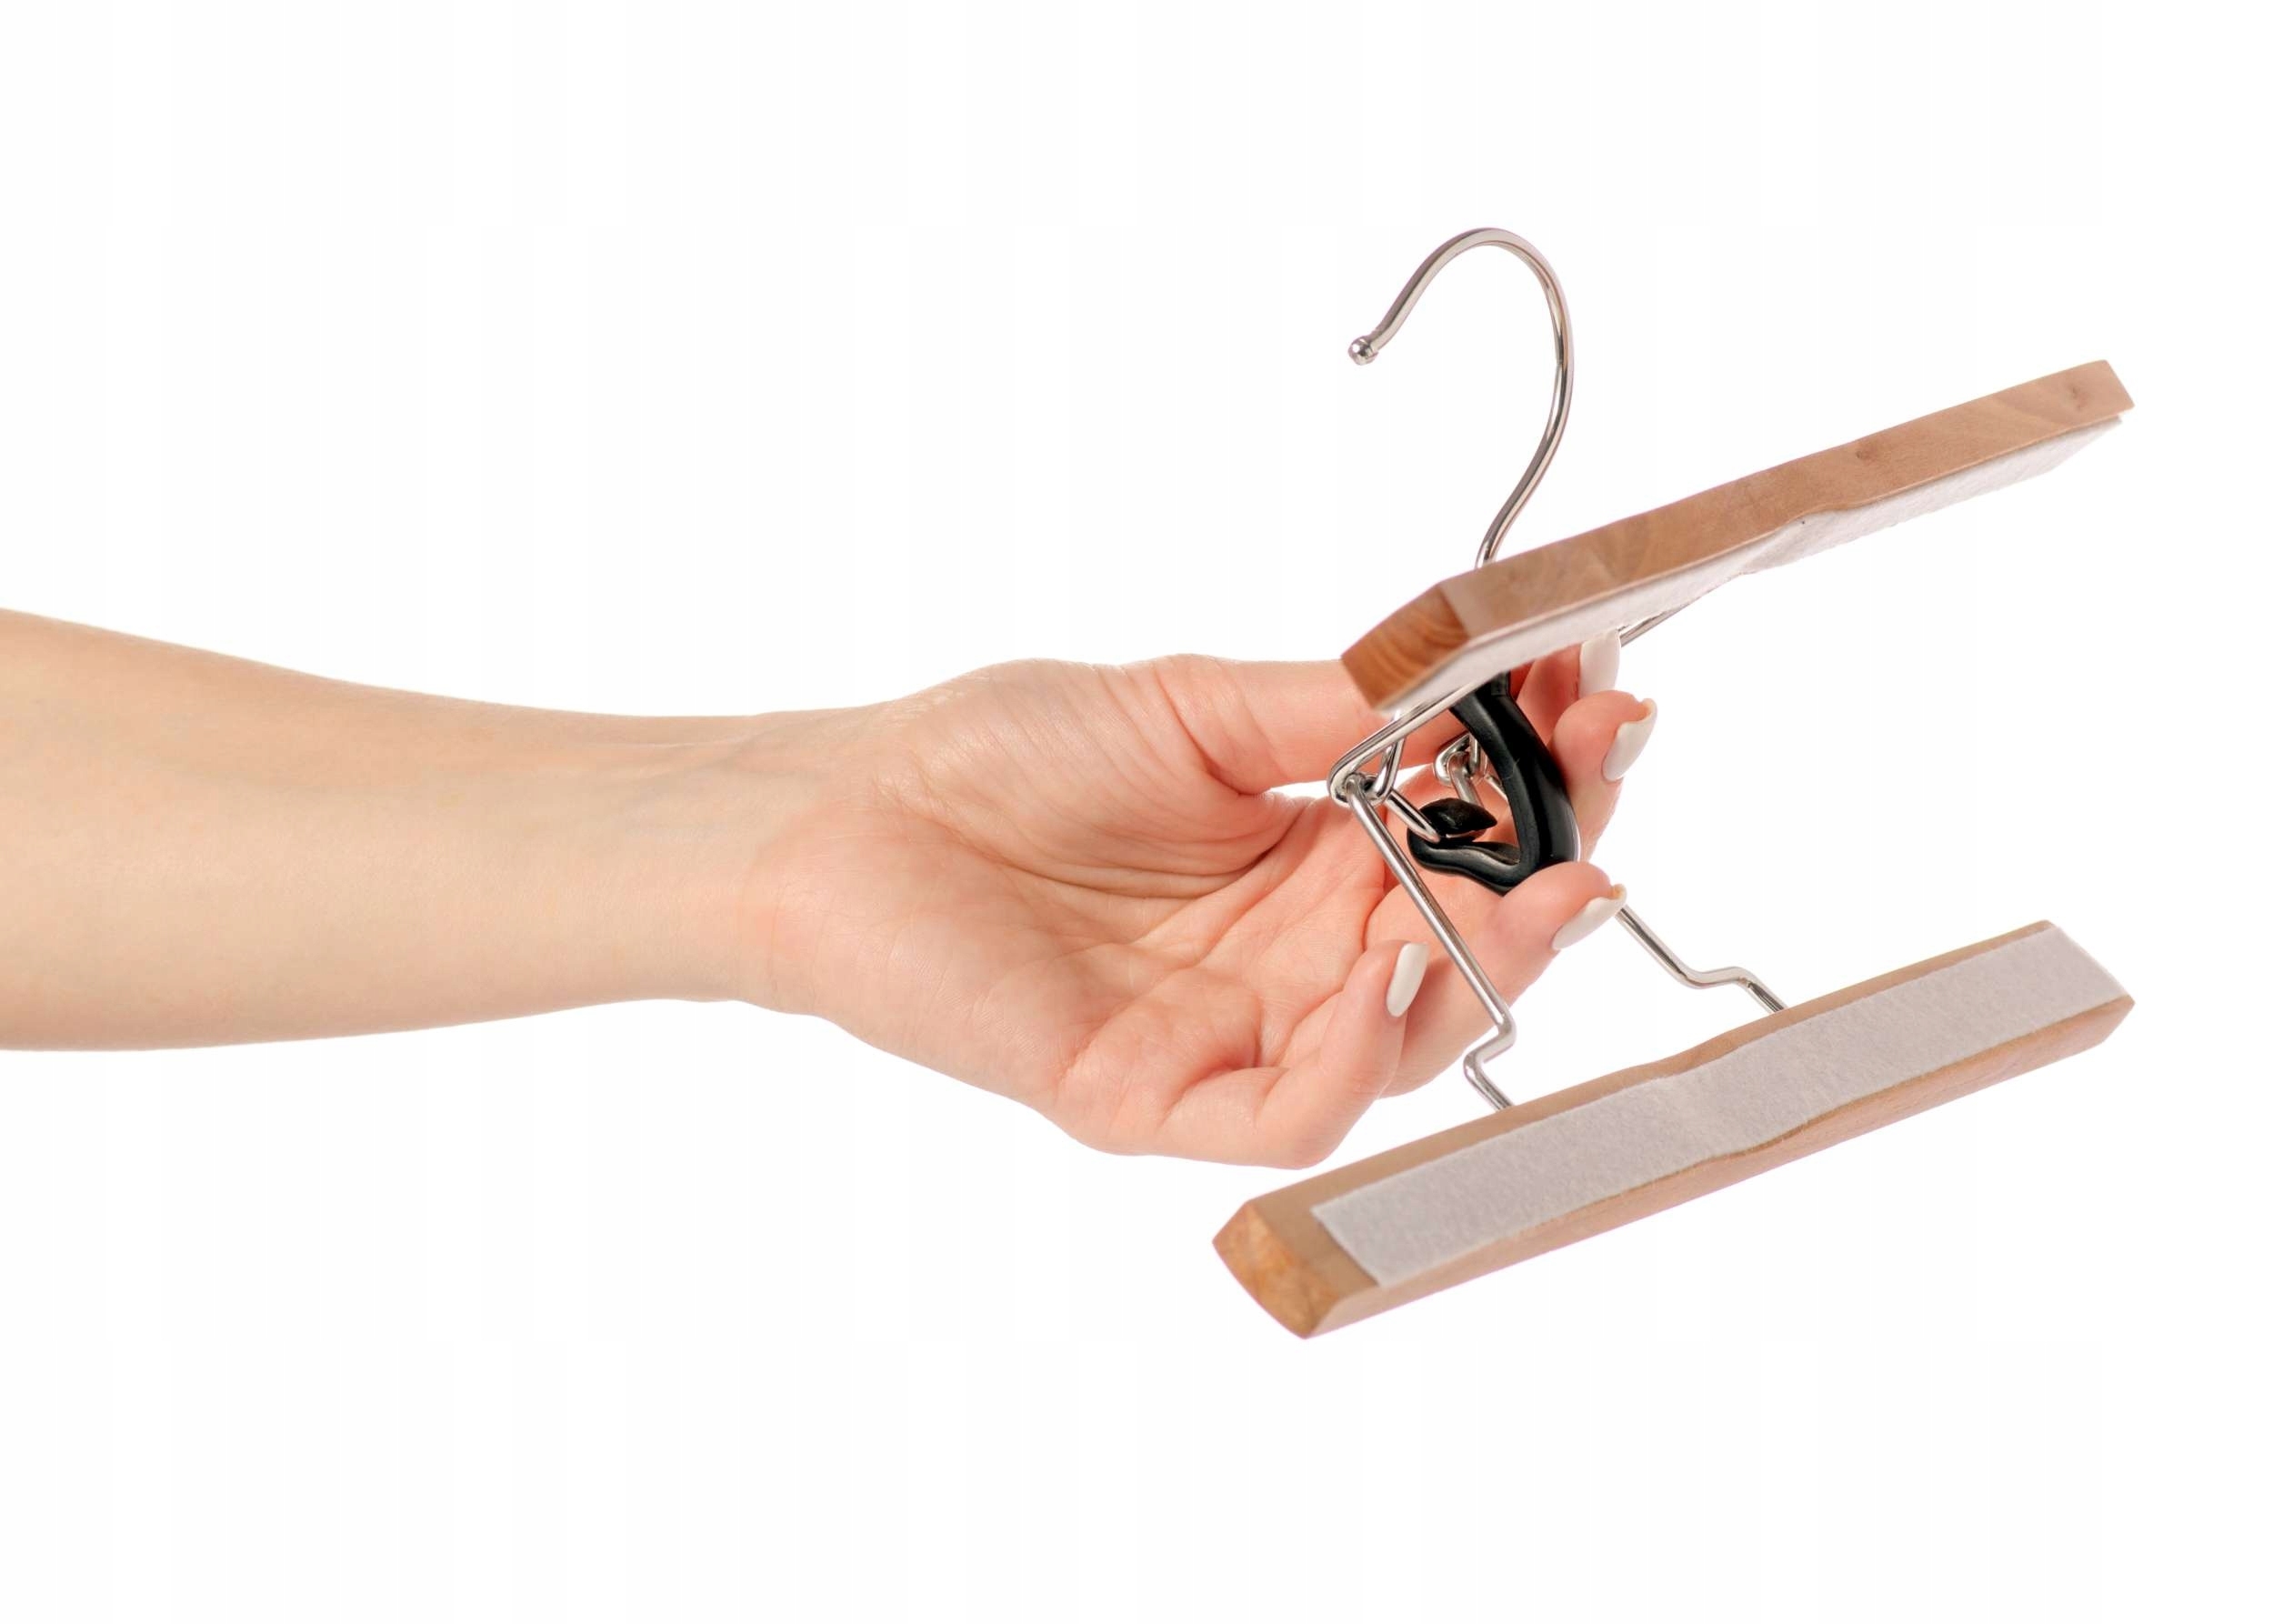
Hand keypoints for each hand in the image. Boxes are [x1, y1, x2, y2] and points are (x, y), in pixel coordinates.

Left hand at [739, 649, 1652, 1164]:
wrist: (847, 814)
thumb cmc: (996, 756)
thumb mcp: (1188, 706)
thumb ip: (1328, 711)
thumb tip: (1474, 682)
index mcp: (1302, 865)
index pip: (1462, 851)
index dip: (1544, 793)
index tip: (1608, 709)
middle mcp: (1283, 962)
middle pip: (1456, 959)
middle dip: (1546, 889)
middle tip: (1598, 817)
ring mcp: (1222, 1037)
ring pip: (1397, 1048)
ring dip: (1481, 975)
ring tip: (1538, 890)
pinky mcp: (1149, 1098)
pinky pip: (1288, 1114)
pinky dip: (1356, 1060)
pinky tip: (1389, 971)